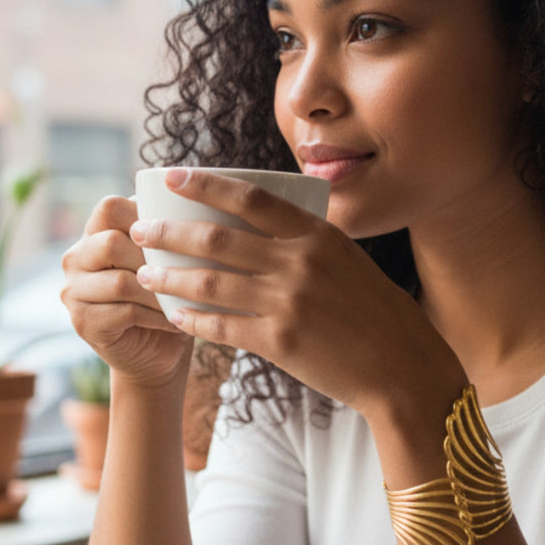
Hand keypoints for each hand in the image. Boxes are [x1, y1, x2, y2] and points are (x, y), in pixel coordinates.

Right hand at [61, 194, 192, 387]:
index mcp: (95, 232)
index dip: (146, 218)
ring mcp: (73, 291)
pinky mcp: (82, 322)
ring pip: (121, 282)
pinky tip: (177, 320)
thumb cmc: (172, 294)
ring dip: (160, 293)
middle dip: (155, 260)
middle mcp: (76, 258)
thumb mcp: (173, 256)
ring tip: (186, 300)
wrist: (161, 350)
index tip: (179, 235)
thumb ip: (171, 230)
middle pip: (112, 243)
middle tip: (186, 273)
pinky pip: (124, 312)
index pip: (110, 206)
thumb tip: (205, 203)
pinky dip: (158, 317)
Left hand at [130, 169, 461, 418]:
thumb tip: (261, 232)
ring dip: (171, 277)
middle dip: (171, 233)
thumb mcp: (350, 262)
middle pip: (218, 238)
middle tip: (141, 231)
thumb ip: (309, 245)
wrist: (402, 366)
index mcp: (319, 235)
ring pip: (211, 282)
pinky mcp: (281, 342)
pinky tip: (175, 317)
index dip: (206, 184)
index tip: (171, 177)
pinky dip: (194, 321)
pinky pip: (223, 327)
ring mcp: (289, 302)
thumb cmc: (379, 313)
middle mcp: (300, 262)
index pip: (252, 199)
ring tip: (145, 275)